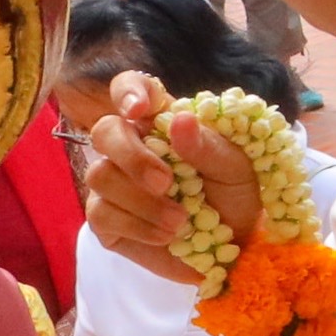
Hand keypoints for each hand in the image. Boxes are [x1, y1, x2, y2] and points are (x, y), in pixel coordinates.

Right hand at [81, 72, 261, 284]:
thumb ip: (208, 146)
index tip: (140, 109)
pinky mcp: (106, 218)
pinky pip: (101, 215)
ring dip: (142, 201)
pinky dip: (137, 226)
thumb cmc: (235, 197)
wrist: (235, 246)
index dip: (128, 91)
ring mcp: (113, 182)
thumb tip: (180, 120)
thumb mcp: (236, 170)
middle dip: (132, 156)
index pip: (130, 88)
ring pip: (100, 176)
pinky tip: (166, 236)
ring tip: (181, 221)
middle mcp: (131, 147)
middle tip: (166, 183)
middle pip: (105, 131)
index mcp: (162, 123)